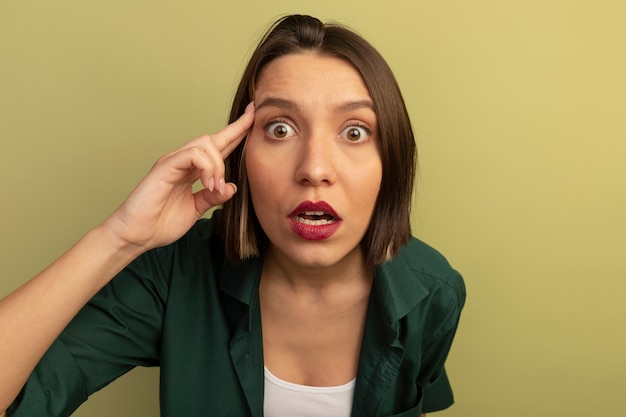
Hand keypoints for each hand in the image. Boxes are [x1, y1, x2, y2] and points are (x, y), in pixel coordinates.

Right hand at [102, 102, 254, 252]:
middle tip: (253, 121)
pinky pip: (192, 155)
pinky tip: (209, 184)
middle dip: (237, 129)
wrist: (136, 235)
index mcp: (192, 171)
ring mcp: (173, 162)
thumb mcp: (196, 210)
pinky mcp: (164, 167)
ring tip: (216, 186)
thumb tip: (231, 187)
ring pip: (205, 143)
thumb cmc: (160, 223)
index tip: (253, 116)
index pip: (218, 147)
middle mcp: (183, 161)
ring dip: (218, 164)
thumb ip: (212, 197)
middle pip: (214, 138)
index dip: (237, 132)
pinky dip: (206, 167)